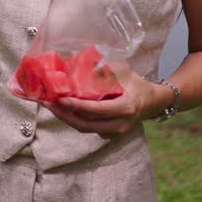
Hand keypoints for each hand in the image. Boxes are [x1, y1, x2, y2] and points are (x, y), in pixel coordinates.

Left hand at [41, 62, 175, 137]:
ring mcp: (115, 132)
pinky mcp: (109, 134)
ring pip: (85, 128)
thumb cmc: (136, 83)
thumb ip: (102, 69)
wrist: (152, 102)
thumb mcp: (122, 70)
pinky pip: (89, 128)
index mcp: (125, 107)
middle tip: (48, 103)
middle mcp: (120, 124)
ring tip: (50, 106)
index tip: (61, 98)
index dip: (77, 105)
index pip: (96, 110)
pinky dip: (74, 120)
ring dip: (66, 118)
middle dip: (64, 114)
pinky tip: (63, 110)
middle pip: (86, 124)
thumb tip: (77, 68)